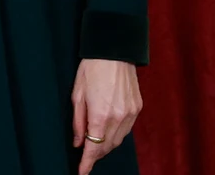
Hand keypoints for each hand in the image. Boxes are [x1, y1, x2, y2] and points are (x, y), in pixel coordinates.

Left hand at [73, 58, 140, 172]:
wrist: (114, 51)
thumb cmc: (91, 69)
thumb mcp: (77, 94)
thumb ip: (78, 121)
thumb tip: (78, 142)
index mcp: (100, 114)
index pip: (94, 147)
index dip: (87, 162)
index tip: (82, 172)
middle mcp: (118, 117)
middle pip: (107, 146)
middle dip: (96, 154)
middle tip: (86, 157)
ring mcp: (131, 113)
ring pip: (118, 140)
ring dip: (106, 145)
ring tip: (95, 145)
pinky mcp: (138, 108)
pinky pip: (127, 129)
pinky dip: (117, 134)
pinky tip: (108, 131)